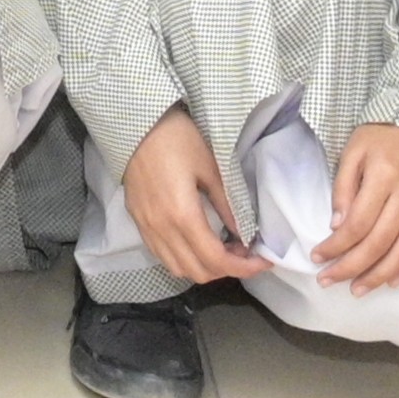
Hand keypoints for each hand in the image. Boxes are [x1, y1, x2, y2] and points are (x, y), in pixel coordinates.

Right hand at [120, 108, 262, 285]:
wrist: (135, 125)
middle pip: (198, 272)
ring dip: (205, 267)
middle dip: (227, 269)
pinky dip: (184, 259)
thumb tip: (245, 232)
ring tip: (222, 247)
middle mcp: (162, 229)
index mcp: (183, 215)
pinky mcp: (138, 223)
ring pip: (178, 269)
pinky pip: (162, 256)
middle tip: (244, 250)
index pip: (216, 259)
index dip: (244, 267)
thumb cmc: (176, 139)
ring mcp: (147, 228)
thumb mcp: (210, 168)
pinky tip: (197, 242)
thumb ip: (227, 205)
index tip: (263, 261)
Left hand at [311, 122, 398, 293]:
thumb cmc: (381, 137)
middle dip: (353, 267)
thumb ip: (343, 188)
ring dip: (381, 275)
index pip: (358, 223)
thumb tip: (337, 227)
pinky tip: (394, 280)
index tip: (318, 259)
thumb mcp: (352, 152)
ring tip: (359, 289)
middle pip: (381, 241)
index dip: (337, 246)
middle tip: (331, 281)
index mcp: (384, 174)